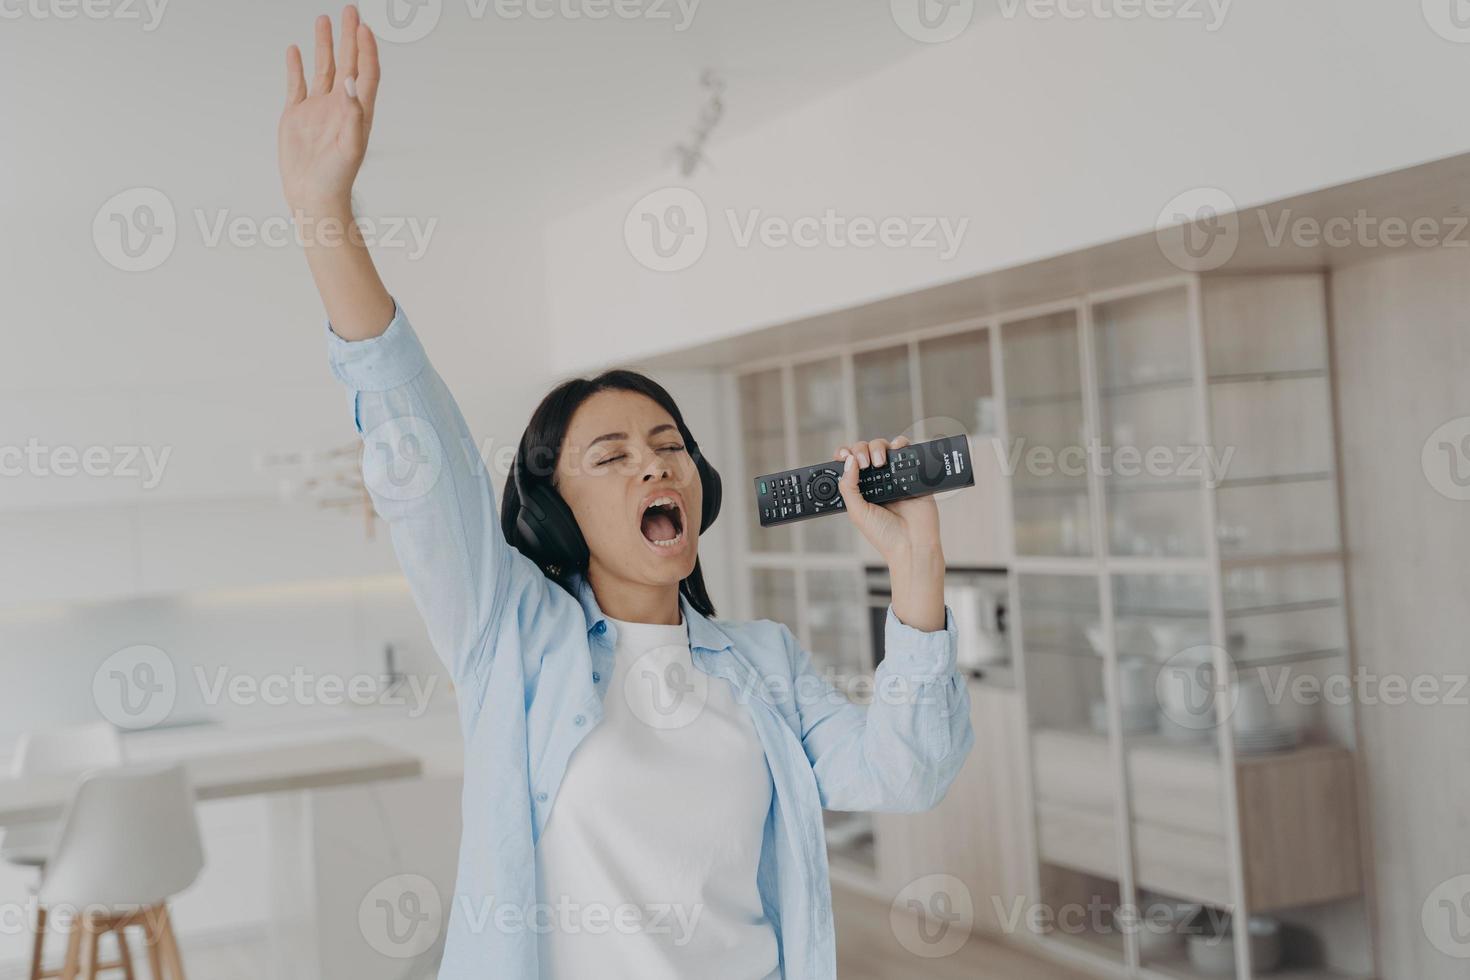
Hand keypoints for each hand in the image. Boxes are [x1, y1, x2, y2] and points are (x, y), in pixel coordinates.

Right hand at [278, 6, 380, 214]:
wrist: (313, 196)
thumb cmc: (337, 178)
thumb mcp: (351, 147)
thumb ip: (354, 115)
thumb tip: (351, 83)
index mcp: (358, 112)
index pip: (366, 73)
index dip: (367, 50)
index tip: (365, 27)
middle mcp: (340, 106)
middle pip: (347, 63)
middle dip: (349, 36)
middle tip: (351, 9)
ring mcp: (318, 109)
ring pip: (323, 68)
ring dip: (325, 44)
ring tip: (324, 19)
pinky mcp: (297, 115)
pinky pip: (297, 84)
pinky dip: (296, 66)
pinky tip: (295, 49)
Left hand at [833, 436, 943, 567]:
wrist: (913, 544)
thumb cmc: (885, 534)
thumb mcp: (857, 512)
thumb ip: (848, 486)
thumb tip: (848, 460)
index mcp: (860, 489)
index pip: (848, 464)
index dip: (844, 455)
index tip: (844, 455)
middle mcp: (876, 480)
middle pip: (864, 451)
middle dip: (860, 450)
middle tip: (865, 464)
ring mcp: (894, 475)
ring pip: (882, 447)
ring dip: (877, 447)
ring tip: (879, 462)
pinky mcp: (913, 472)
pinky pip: (905, 449)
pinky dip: (900, 444)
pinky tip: (895, 452)